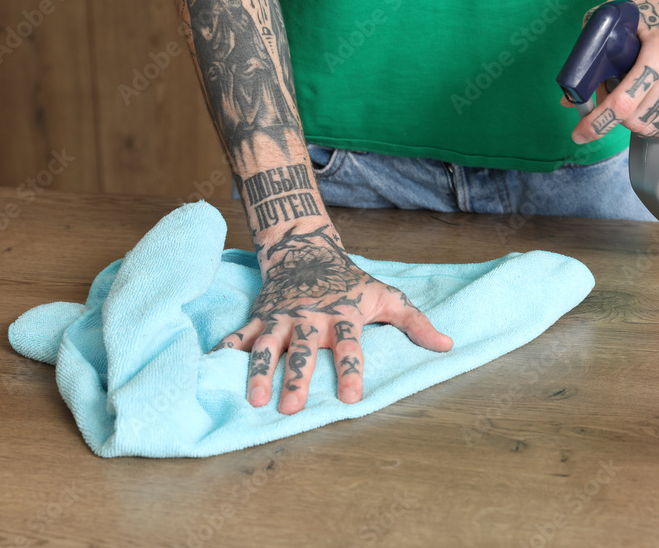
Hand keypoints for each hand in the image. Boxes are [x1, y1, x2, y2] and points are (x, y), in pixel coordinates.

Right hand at [208, 224, 452, 413]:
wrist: (306, 250)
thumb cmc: (351, 282)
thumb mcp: (387, 296)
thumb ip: (415, 323)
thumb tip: (447, 345)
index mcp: (342, 315)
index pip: (349, 346)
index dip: (349, 371)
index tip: (351, 398)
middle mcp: (309, 317)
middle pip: (303, 350)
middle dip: (297, 378)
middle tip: (292, 408)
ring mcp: (281, 316)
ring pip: (267, 346)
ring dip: (259, 372)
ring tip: (254, 399)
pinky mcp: (260, 316)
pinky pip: (239, 335)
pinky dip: (225, 351)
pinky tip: (211, 370)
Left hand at [568, 0, 658, 143]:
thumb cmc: (650, 2)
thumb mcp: (612, 19)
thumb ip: (588, 57)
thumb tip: (569, 99)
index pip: (624, 103)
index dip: (597, 123)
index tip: (580, 134)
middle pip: (636, 120)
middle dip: (614, 115)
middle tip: (608, 93)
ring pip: (654, 127)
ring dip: (633, 118)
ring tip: (631, 91)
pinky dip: (652, 120)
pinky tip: (647, 99)